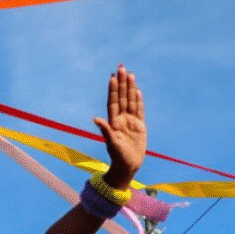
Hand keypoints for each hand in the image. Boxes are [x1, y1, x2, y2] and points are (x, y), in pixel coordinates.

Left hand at [92, 64, 145, 188]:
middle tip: (121, 67)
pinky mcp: (140, 126)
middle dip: (121, 83)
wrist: (128, 166)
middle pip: (122, 98)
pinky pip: (139, 110)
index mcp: (113, 122)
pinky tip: (137, 90)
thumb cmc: (118, 157)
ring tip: (130, 74)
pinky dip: (138, 100)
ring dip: (130, 88)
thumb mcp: (112, 144)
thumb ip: (105, 130)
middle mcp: (121, 119)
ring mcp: (131, 121)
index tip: (112, 77)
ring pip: (130, 101)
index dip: (112, 90)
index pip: (113, 102)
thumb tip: (95, 119)